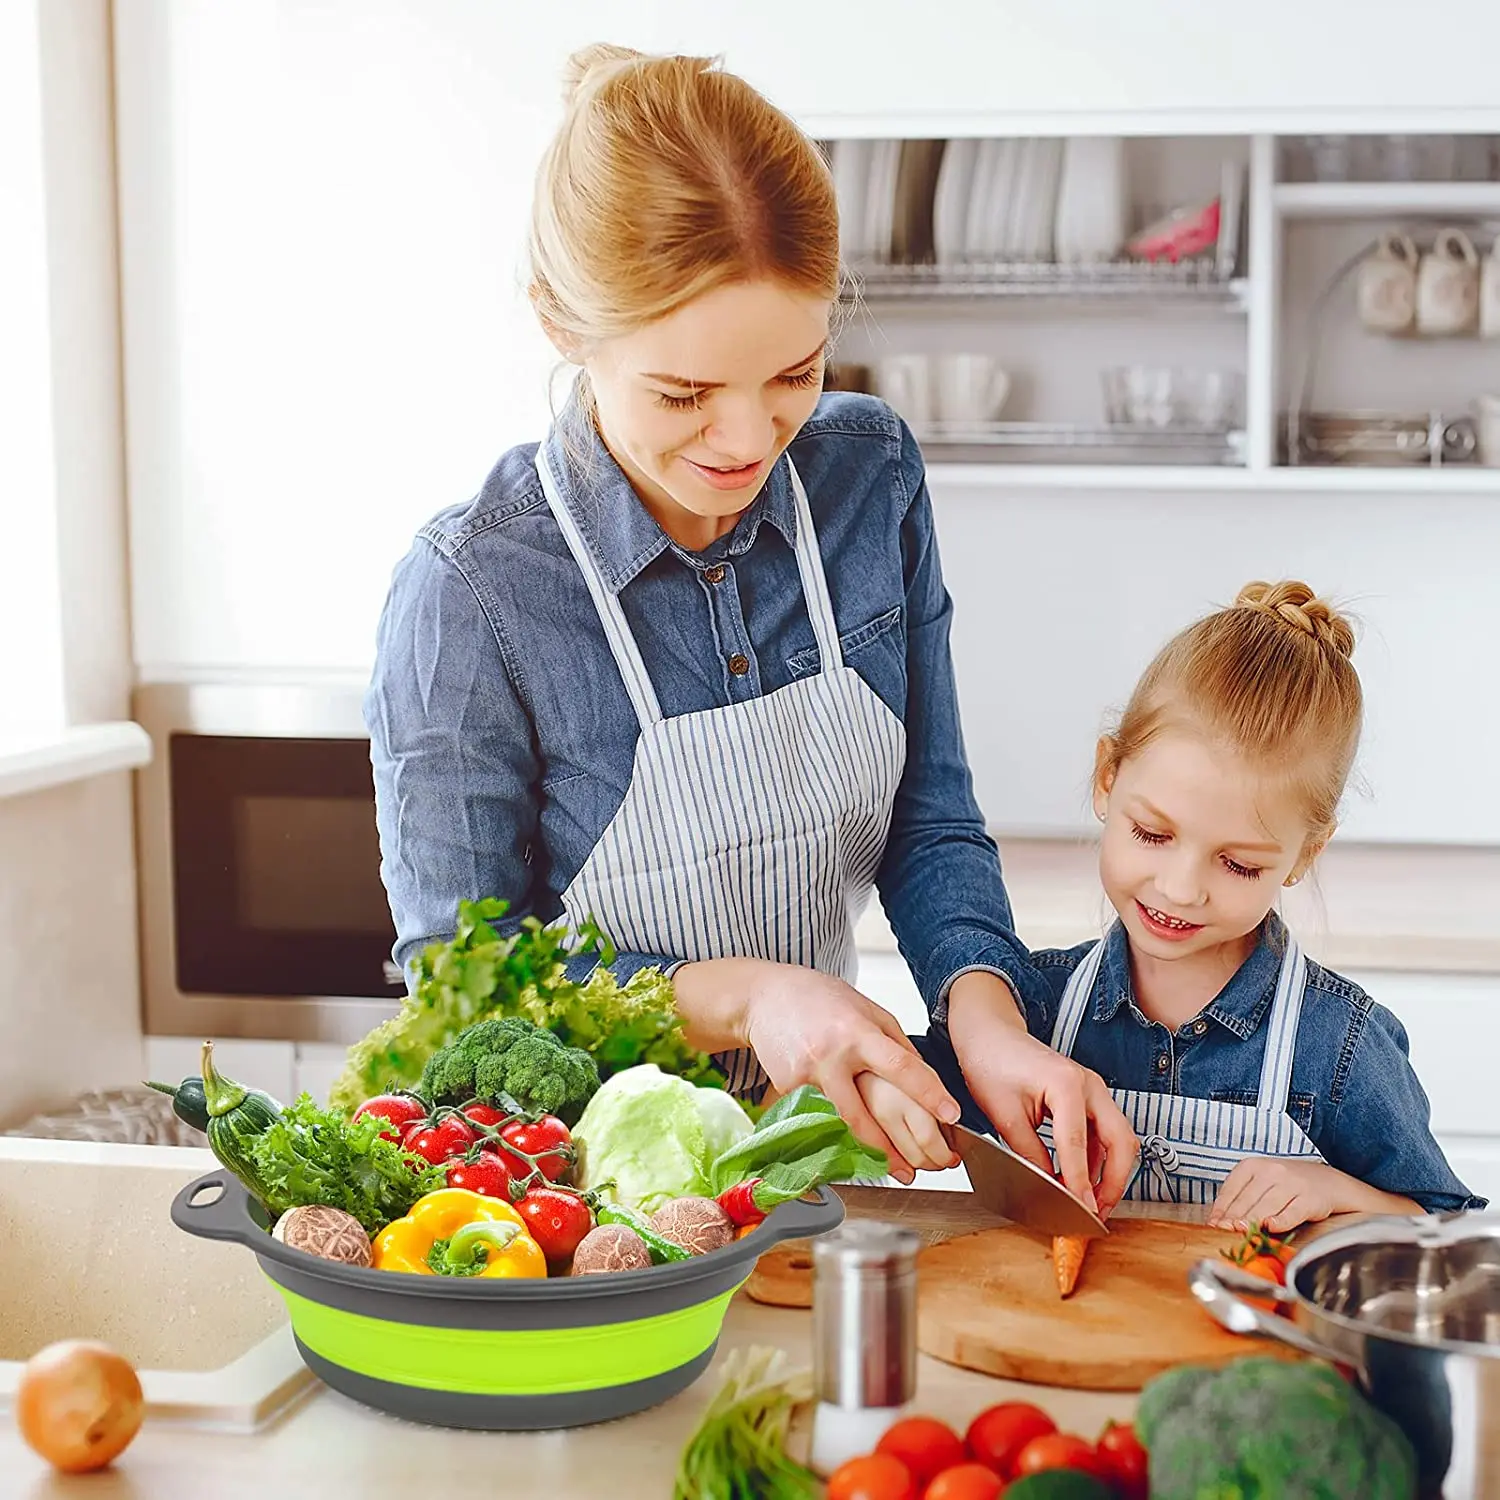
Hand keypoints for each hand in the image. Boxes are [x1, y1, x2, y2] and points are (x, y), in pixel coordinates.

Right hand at [736, 961, 961, 1168]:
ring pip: (841, 1124)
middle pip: (865, 1115)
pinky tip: (851, 1138)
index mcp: (857, 1031)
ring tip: (893, 1167)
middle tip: (918, 1167)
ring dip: (868, 1150)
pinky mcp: (789, 1089)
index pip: (900, 1066)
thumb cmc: (820, 999)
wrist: (766, 998)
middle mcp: (831, 1056)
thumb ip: (894, 1042)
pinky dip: (838, 1129)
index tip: (951, 1113)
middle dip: (893, 1148)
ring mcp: (806, 1076)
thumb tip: (922, 1075)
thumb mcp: (866, 1008)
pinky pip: (820, 1116)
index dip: (928, 1092)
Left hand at [946, 974, 1138, 1217]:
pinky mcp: (1087, 1096)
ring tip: (1091, 1201)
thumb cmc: (991, 1064)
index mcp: (1067, 1084)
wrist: (989, 1035)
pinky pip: (1104, 1132)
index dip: (1082, 1183)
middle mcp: (1089, 1085)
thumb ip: (1030, 1154)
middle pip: (1121, 1140)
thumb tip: (1050, 1188)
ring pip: (1119, 1137)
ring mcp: (1092, 1089)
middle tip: (1097, 1211)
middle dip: (1114, 1180)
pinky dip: (1099, 1158)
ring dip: (1110, 1171)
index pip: (1079, 1144)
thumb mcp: (1005, 1115)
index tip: (1083, 1211)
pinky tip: (1082, 1178)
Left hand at [1207, 1158, 1415, 1233]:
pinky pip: (1291, 1213)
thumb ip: (1242, 1198)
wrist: (1329, 1183)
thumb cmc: (1288, 1185)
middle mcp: (1272, 1171)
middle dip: (1233, 1218)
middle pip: (1246, 1200)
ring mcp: (1291, 1184)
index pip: (1232, 1189)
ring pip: (1266, 1207)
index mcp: (1254, 1166)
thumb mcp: (1262, 1184)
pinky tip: (1269, 1228)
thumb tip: (1217, 1221)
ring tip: (1239, 1232)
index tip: (1214, 1224)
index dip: (1221, 1208)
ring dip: (1251, 1221)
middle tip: (1223, 1231)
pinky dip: (1280, 1222)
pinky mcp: (1309, 1199)